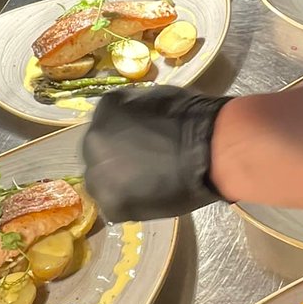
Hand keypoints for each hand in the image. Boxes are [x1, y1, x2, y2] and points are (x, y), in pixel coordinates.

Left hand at [82, 86, 229, 220]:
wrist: (209, 150)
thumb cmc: (191, 117)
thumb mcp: (158, 97)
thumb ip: (137, 110)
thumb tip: (137, 119)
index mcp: (105, 110)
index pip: (106, 120)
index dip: (124, 130)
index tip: (140, 137)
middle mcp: (93, 142)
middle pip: (99, 153)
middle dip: (116, 156)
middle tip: (143, 162)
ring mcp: (100, 177)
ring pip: (104, 181)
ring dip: (120, 181)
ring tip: (148, 182)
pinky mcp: (113, 206)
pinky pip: (117, 204)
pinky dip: (132, 202)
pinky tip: (152, 196)